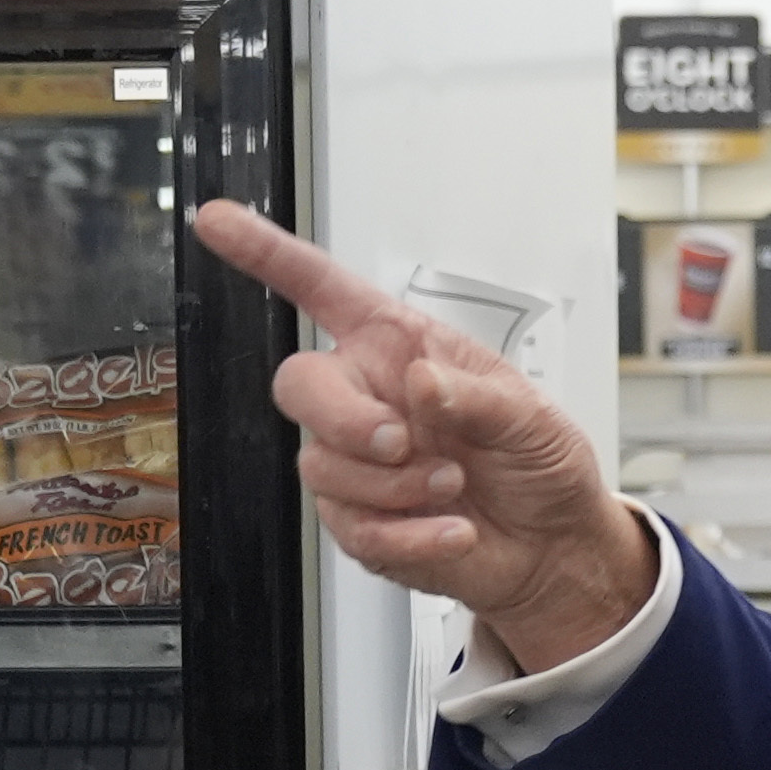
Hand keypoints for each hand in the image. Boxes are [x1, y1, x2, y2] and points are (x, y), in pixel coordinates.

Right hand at [191, 198, 659, 665]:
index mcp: (400, 348)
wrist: (552, 547)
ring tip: (452, 486)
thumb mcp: (530, 418)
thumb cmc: (539, 465)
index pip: (321, 290)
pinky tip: (451, 531)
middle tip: (400, 442)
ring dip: (396, 486)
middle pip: (298, 385)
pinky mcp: (360, 522)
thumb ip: (476, 397)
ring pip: (323, 466)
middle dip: (345, 419)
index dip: (266, 254)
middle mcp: (368, 399)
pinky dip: (411, 536)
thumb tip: (422, 381)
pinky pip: (353, 530)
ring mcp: (357, 464)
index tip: (218, 222)